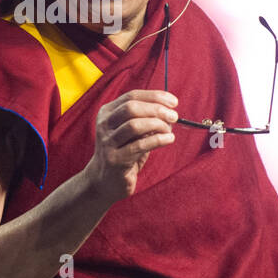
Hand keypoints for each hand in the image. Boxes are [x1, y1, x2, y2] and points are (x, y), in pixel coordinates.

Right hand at [84, 89, 178, 205]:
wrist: (104, 180)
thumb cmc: (123, 152)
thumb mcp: (130, 131)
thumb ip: (144, 119)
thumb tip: (169, 111)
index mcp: (108, 112)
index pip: (132, 96)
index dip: (155, 96)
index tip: (174, 102)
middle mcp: (105, 124)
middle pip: (131, 108)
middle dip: (156, 110)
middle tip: (174, 116)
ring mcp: (108, 142)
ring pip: (134, 125)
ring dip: (157, 125)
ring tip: (169, 130)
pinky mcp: (115, 159)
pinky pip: (140, 145)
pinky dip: (158, 140)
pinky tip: (169, 139)